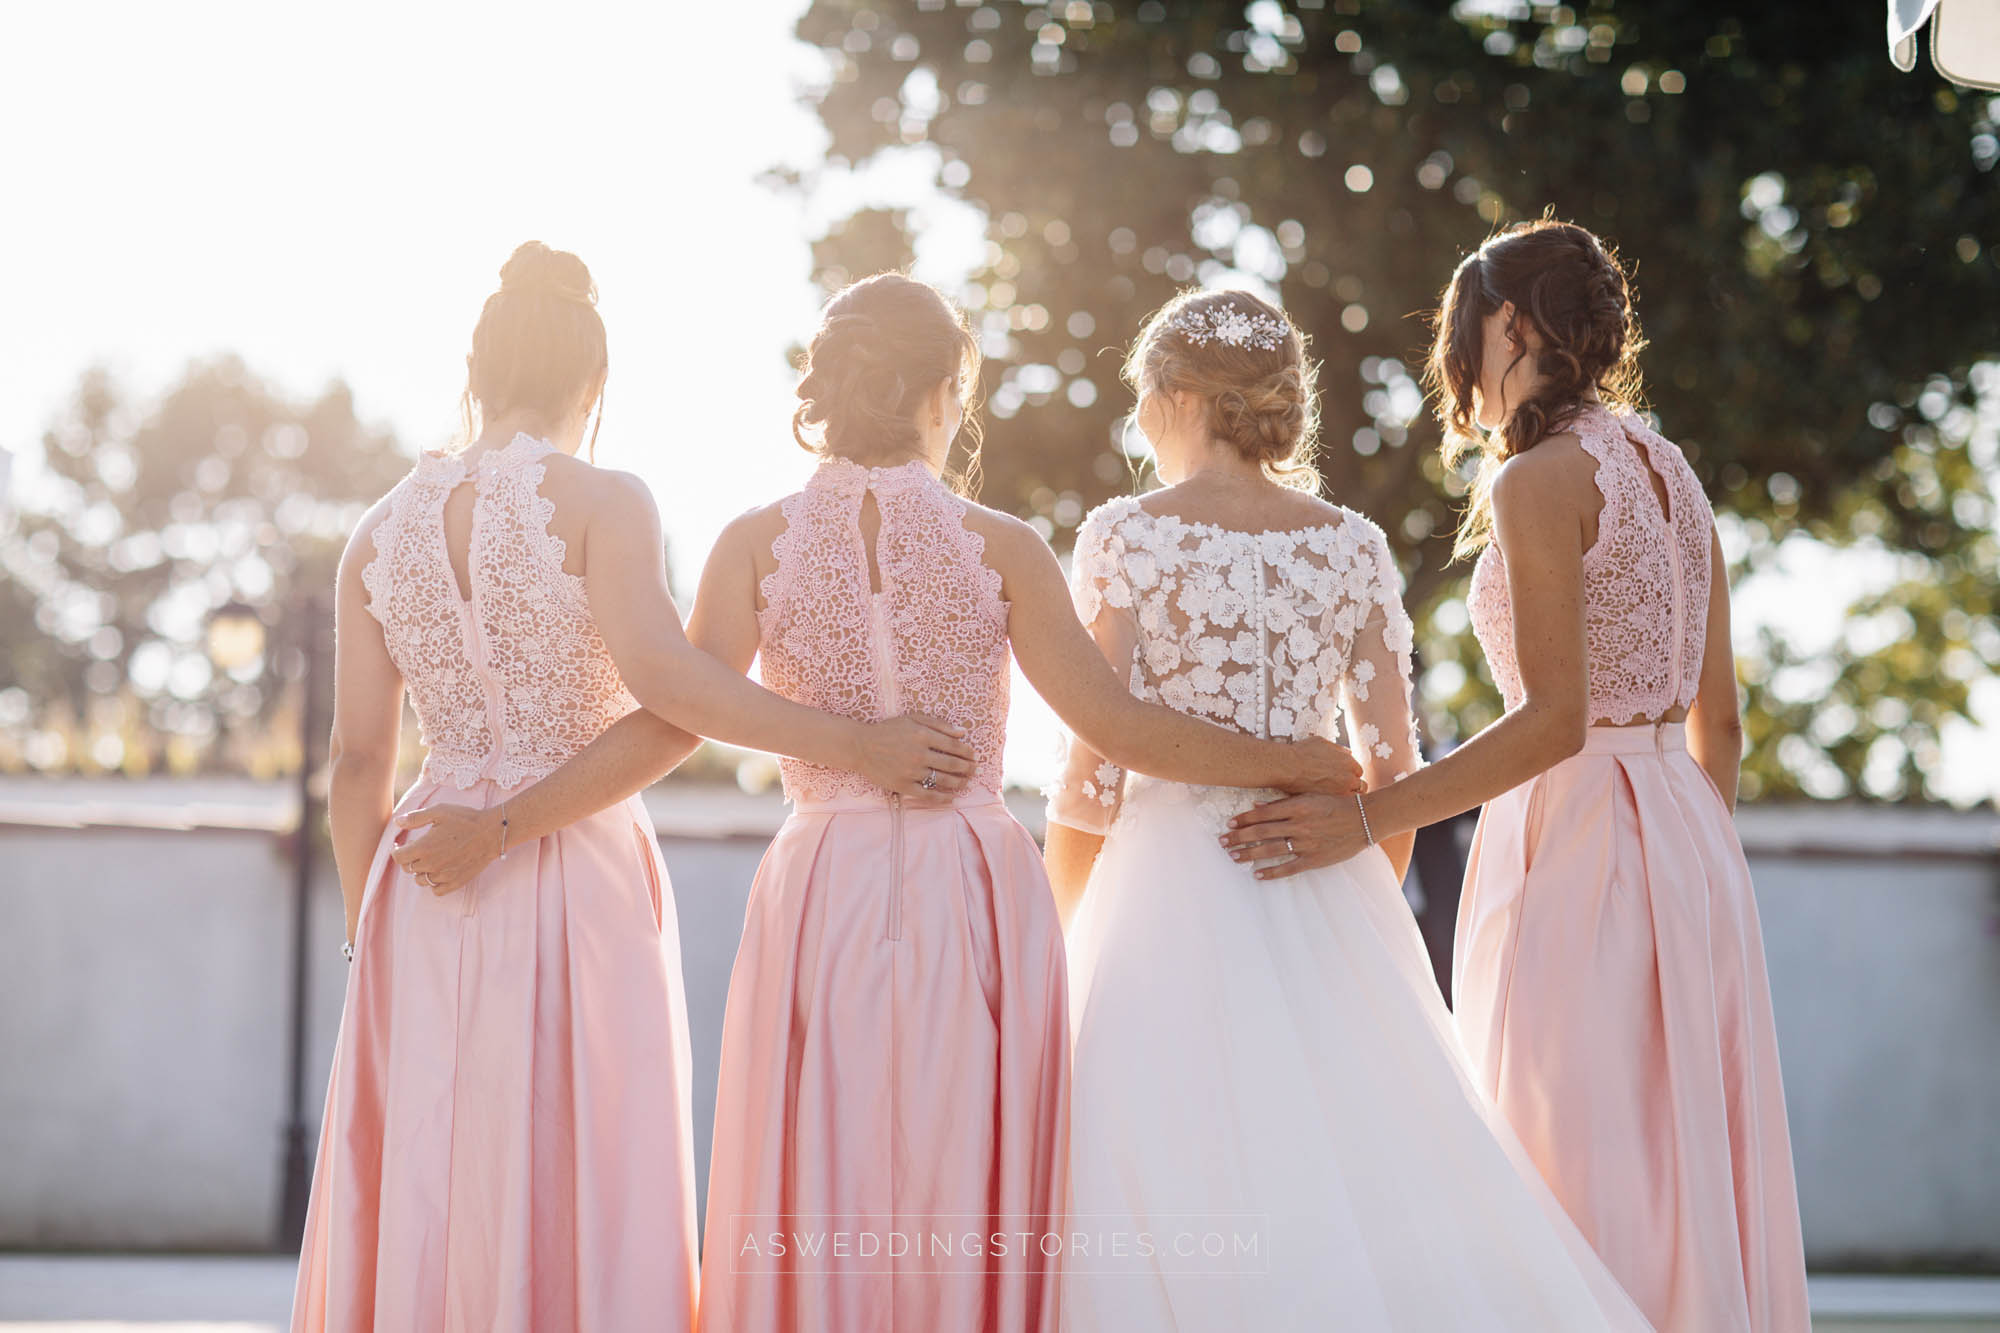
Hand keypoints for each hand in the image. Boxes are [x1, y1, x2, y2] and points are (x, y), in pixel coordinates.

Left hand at [391, 803, 502, 895]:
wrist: (491, 832)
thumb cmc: (466, 820)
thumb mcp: (439, 811)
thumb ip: (415, 818)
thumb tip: (397, 822)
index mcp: (423, 848)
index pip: (398, 857)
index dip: (396, 851)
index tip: (400, 846)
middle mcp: (431, 865)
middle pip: (408, 869)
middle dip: (408, 859)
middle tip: (416, 850)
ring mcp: (443, 875)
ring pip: (421, 881)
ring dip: (420, 872)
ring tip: (429, 860)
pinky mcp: (456, 882)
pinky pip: (436, 890)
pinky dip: (434, 883)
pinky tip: (439, 872)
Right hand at [854, 712, 977, 797]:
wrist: (860, 746)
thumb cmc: (888, 730)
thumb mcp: (912, 719)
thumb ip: (939, 724)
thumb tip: (962, 732)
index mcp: (923, 735)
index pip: (954, 746)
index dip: (967, 752)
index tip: (974, 755)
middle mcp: (919, 754)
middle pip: (952, 764)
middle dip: (967, 768)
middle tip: (974, 770)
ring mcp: (911, 771)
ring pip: (942, 780)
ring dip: (959, 783)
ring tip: (965, 783)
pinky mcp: (902, 786)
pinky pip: (927, 796)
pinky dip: (941, 798)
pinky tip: (951, 798)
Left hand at [1216, 791, 1371, 880]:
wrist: (1364, 819)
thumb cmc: (1336, 804)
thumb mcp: (1310, 796)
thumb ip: (1283, 802)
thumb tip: (1257, 805)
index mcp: (1297, 806)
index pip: (1262, 813)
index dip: (1243, 819)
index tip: (1229, 824)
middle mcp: (1299, 825)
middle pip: (1261, 832)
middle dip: (1239, 837)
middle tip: (1222, 842)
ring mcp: (1306, 843)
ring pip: (1271, 849)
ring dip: (1249, 853)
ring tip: (1233, 856)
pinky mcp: (1314, 859)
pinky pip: (1288, 868)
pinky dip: (1271, 872)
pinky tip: (1257, 874)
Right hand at [1283, 736, 1365, 797]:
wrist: (1288, 767)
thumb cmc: (1302, 753)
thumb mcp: (1322, 743)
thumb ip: (1338, 749)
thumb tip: (1348, 752)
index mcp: (1350, 762)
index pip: (1358, 771)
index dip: (1350, 773)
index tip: (1342, 775)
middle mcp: (1349, 777)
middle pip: (1359, 786)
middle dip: (1351, 785)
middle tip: (1339, 786)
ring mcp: (1342, 791)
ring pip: (1353, 798)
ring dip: (1346, 795)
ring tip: (1335, 795)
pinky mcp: (1331, 803)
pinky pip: (1341, 805)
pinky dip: (1338, 803)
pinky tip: (1329, 801)